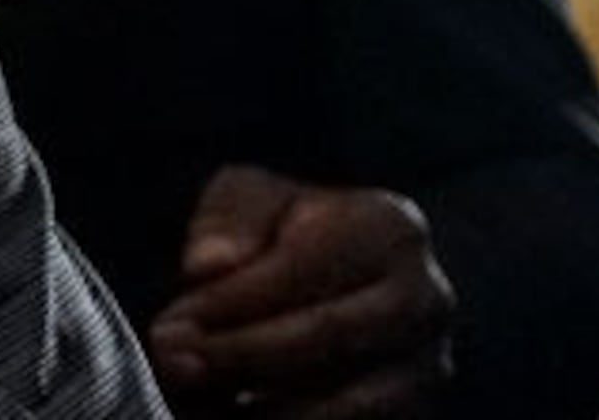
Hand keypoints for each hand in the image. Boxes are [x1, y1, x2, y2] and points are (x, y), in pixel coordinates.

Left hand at [148, 165, 452, 418]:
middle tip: (172, 367)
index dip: (228, 304)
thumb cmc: (286, 236)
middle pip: (326, 337)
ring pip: (345, 404)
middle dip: (239, 356)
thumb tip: (208, 266)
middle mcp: (427, 300)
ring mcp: (429, 368)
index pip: (302, 270)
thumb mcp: (251, 200)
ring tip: (195, 402)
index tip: (168, 328)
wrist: (339, 285)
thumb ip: (228, 220)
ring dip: (260, 411)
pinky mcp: (415, 416)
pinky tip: (233, 416)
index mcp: (393, 230)